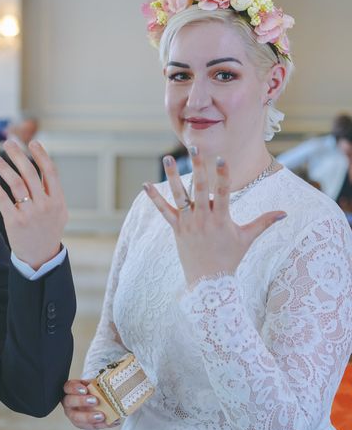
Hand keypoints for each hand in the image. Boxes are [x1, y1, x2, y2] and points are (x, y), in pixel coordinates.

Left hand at [0, 140, 67, 268]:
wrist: (41, 257)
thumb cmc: (48, 230)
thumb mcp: (59, 211)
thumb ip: (53, 191)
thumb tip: (43, 166)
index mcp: (57, 200)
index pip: (50, 171)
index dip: (41, 154)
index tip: (32, 142)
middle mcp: (45, 205)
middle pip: (30, 173)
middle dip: (18, 154)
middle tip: (9, 143)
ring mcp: (30, 214)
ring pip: (16, 183)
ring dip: (4, 167)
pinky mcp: (14, 222)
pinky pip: (3, 199)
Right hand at [61, 379, 120, 429]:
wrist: (91, 401)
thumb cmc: (91, 391)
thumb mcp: (92, 384)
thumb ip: (96, 384)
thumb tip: (106, 385)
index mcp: (70, 390)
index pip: (68, 387)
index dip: (75, 388)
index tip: (85, 389)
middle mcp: (69, 402)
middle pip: (70, 402)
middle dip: (82, 401)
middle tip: (95, 401)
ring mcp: (73, 414)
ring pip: (77, 418)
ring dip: (89, 417)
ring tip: (102, 416)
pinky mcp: (81, 424)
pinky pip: (89, 426)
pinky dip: (101, 425)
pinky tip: (110, 422)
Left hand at [143, 148, 286, 284]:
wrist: (209, 281)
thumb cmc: (230, 258)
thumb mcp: (247, 238)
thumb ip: (264, 222)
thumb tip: (285, 213)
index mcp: (221, 219)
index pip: (222, 192)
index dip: (222, 175)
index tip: (221, 158)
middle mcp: (203, 219)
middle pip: (199, 189)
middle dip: (197, 167)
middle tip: (194, 148)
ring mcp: (188, 223)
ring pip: (179, 196)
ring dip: (172, 176)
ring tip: (166, 158)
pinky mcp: (176, 228)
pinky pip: (163, 211)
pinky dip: (154, 198)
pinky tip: (145, 184)